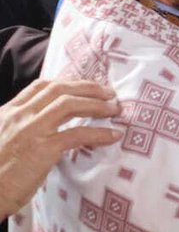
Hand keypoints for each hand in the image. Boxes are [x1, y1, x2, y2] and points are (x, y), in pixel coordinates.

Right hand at [0, 80, 122, 219]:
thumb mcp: (1, 141)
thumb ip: (20, 129)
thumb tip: (46, 130)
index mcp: (7, 112)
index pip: (40, 86)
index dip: (68, 83)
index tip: (87, 87)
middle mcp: (19, 116)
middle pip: (59, 89)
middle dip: (88, 88)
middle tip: (109, 93)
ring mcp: (31, 130)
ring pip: (69, 104)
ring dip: (97, 104)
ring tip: (115, 109)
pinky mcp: (43, 149)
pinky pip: (78, 134)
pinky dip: (100, 133)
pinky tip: (113, 135)